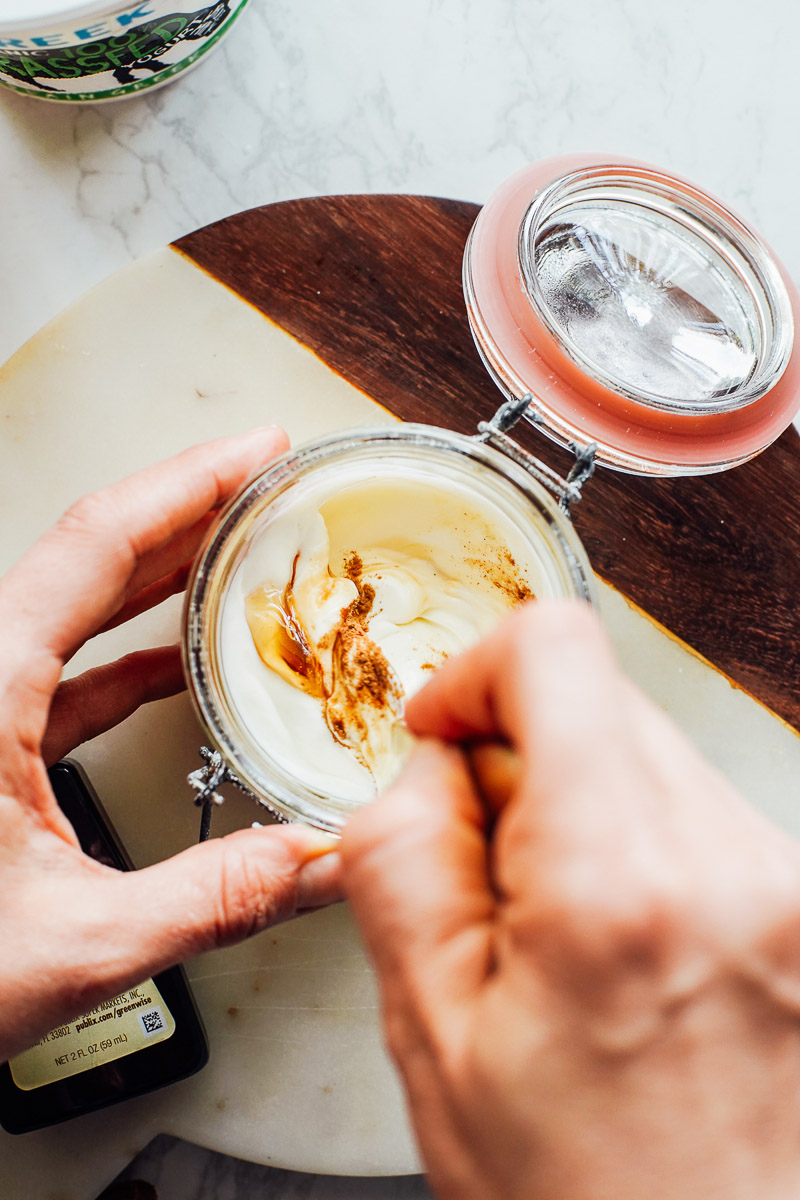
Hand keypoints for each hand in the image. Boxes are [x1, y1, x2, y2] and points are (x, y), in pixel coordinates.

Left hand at [0, 429, 339, 1063]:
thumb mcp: (75, 941)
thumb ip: (212, 899)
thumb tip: (320, 863)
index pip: (96, 546)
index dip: (186, 484)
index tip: (254, 451)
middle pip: (88, 557)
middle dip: (186, 511)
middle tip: (265, 485)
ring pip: (72, 606)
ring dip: (158, 576)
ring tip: (236, 554)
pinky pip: (62, 670)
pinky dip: (127, 654)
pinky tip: (179, 663)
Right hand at [342, 601, 799, 1199]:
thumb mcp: (431, 1032)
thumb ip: (402, 857)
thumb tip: (428, 764)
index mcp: (618, 880)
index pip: (554, 648)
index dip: (472, 677)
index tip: (444, 741)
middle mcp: (730, 861)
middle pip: (600, 696)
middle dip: (520, 757)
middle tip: (493, 873)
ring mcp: (784, 882)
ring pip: (647, 752)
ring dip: (580, 805)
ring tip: (561, 932)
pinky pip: (696, 812)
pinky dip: (636, 843)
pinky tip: (618, 948)